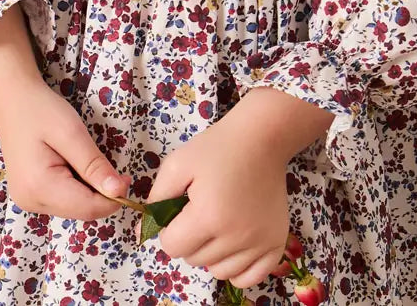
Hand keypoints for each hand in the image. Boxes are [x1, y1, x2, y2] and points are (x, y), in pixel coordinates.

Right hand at [0, 75, 132, 220]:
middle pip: (80, 211)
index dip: (113, 199)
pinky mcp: (29, 195)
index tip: (128, 179)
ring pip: (73, 208)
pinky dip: (76, 188)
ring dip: (89, 190)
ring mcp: (27, 201)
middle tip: (108, 164)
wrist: (12, 98)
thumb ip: (94, 165)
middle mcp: (30, 202)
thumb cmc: (41, 110)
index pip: (87, 208)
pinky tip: (72, 164)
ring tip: (84, 159)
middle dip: (101, 194)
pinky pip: (62, 201)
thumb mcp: (72, 133)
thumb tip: (119, 192)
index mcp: (39, 187)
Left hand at [140, 117, 289, 289]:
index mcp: (208, 216)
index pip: (172, 247)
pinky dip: (237, 268)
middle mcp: (235, 236)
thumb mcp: (178, 164)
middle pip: (195, 259)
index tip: (180, 209)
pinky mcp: (276, 243)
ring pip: (219, 271)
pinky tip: (234, 246)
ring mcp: (259, 242)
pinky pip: (249, 277)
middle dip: (191, 238)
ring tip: (218, 224)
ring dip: (211, 254)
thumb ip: (156, 199)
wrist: (261, 138)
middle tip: (201, 209)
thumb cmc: (217, 148)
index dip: (170, 228)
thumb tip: (141, 232)